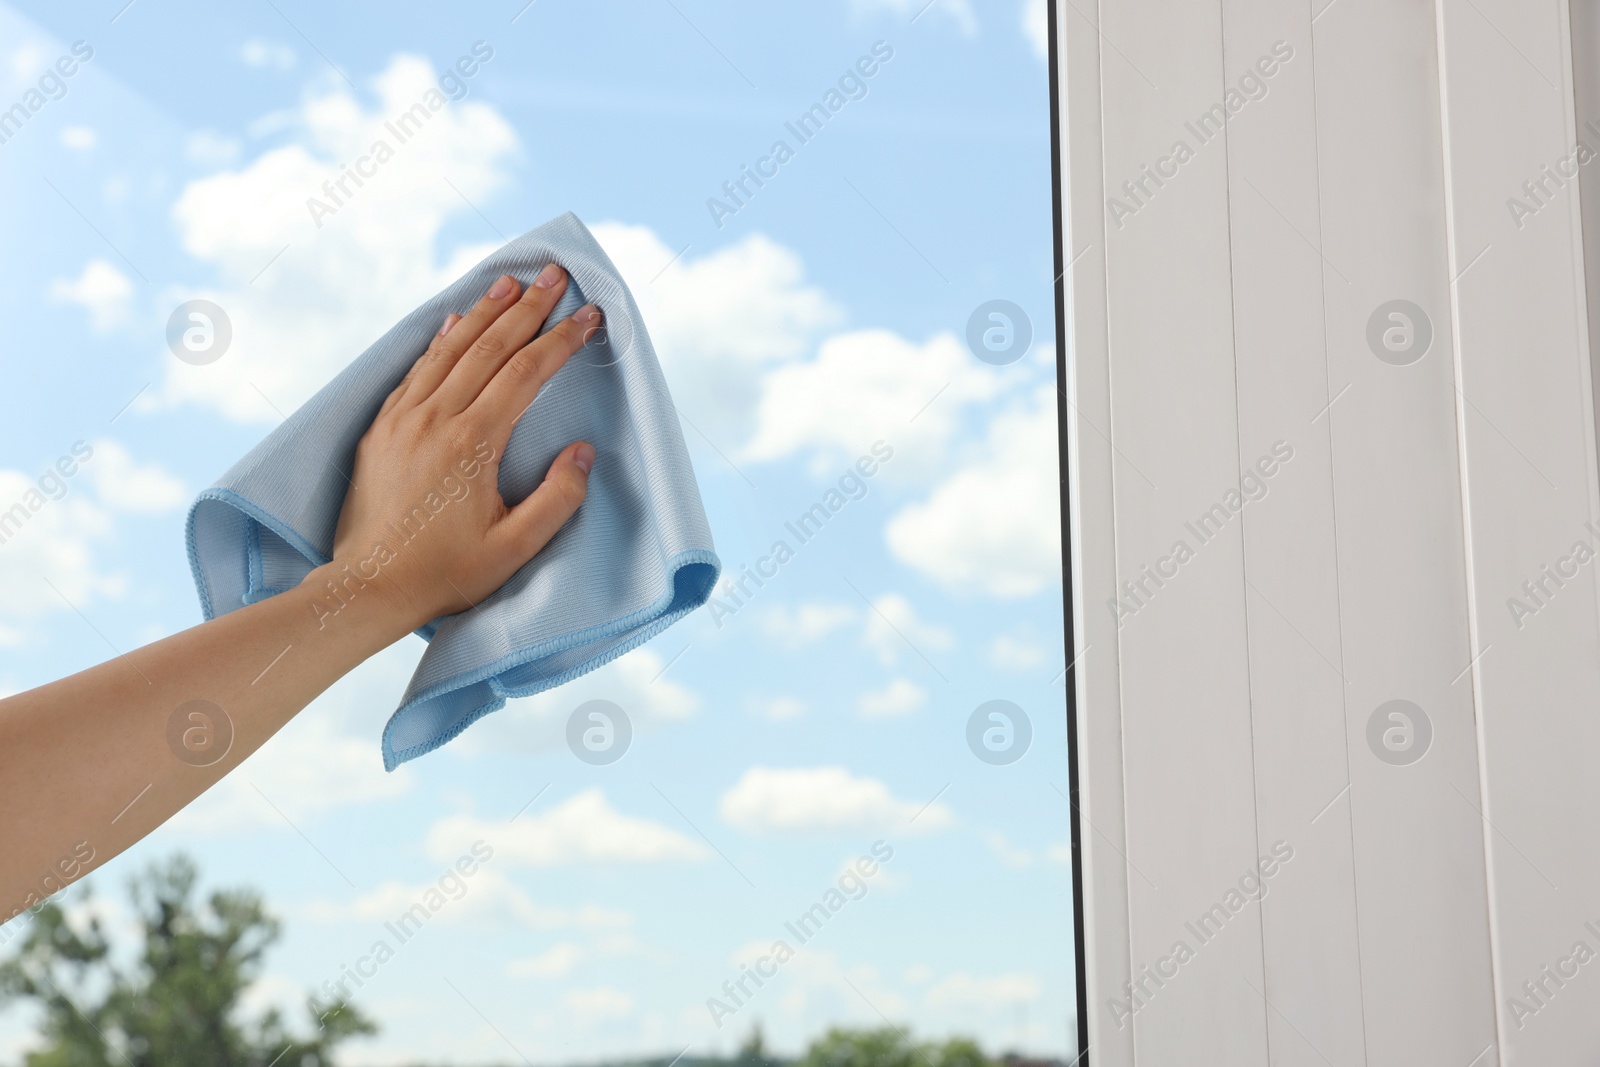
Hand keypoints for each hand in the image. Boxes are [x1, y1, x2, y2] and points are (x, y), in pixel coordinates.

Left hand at [310, 265, 601, 635]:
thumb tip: (581, 451)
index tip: (589, 316)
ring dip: (484, 312)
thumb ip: (557, 499)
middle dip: (528, 307)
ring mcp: (404, 419)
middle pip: (490, 347)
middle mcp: (436, 419)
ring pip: (450, 349)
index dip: (561, 340)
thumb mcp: (515, 548)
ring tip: (510, 283)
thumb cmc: (446, 573)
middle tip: (554, 274)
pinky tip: (454, 322)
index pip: (526, 373)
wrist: (368, 587)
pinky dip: (441, 340)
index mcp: (473, 444)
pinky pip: (416, 369)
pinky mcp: (383, 428)